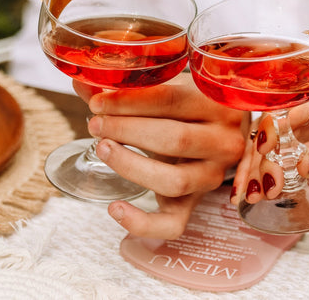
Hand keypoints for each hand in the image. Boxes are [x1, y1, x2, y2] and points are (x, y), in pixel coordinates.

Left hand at [73, 73, 245, 238]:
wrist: (217, 133)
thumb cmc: (189, 107)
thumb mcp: (170, 89)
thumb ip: (129, 87)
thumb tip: (84, 84)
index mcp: (220, 105)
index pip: (172, 100)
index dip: (130, 101)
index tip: (98, 102)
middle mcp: (224, 142)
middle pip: (175, 140)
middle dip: (127, 131)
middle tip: (96, 124)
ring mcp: (213, 176)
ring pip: (174, 181)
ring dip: (131, 166)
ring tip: (102, 149)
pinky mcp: (197, 204)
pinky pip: (173, 224)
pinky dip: (141, 222)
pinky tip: (114, 207)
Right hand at [231, 87, 308, 205]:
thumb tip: (302, 164)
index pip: (291, 106)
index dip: (276, 126)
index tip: (266, 148)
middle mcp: (297, 108)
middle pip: (271, 128)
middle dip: (263, 157)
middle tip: (268, 184)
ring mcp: (286, 129)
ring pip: (260, 146)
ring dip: (252, 170)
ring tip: (253, 194)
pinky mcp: (280, 149)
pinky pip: (261, 160)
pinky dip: (251, 176)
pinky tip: (244, 193)